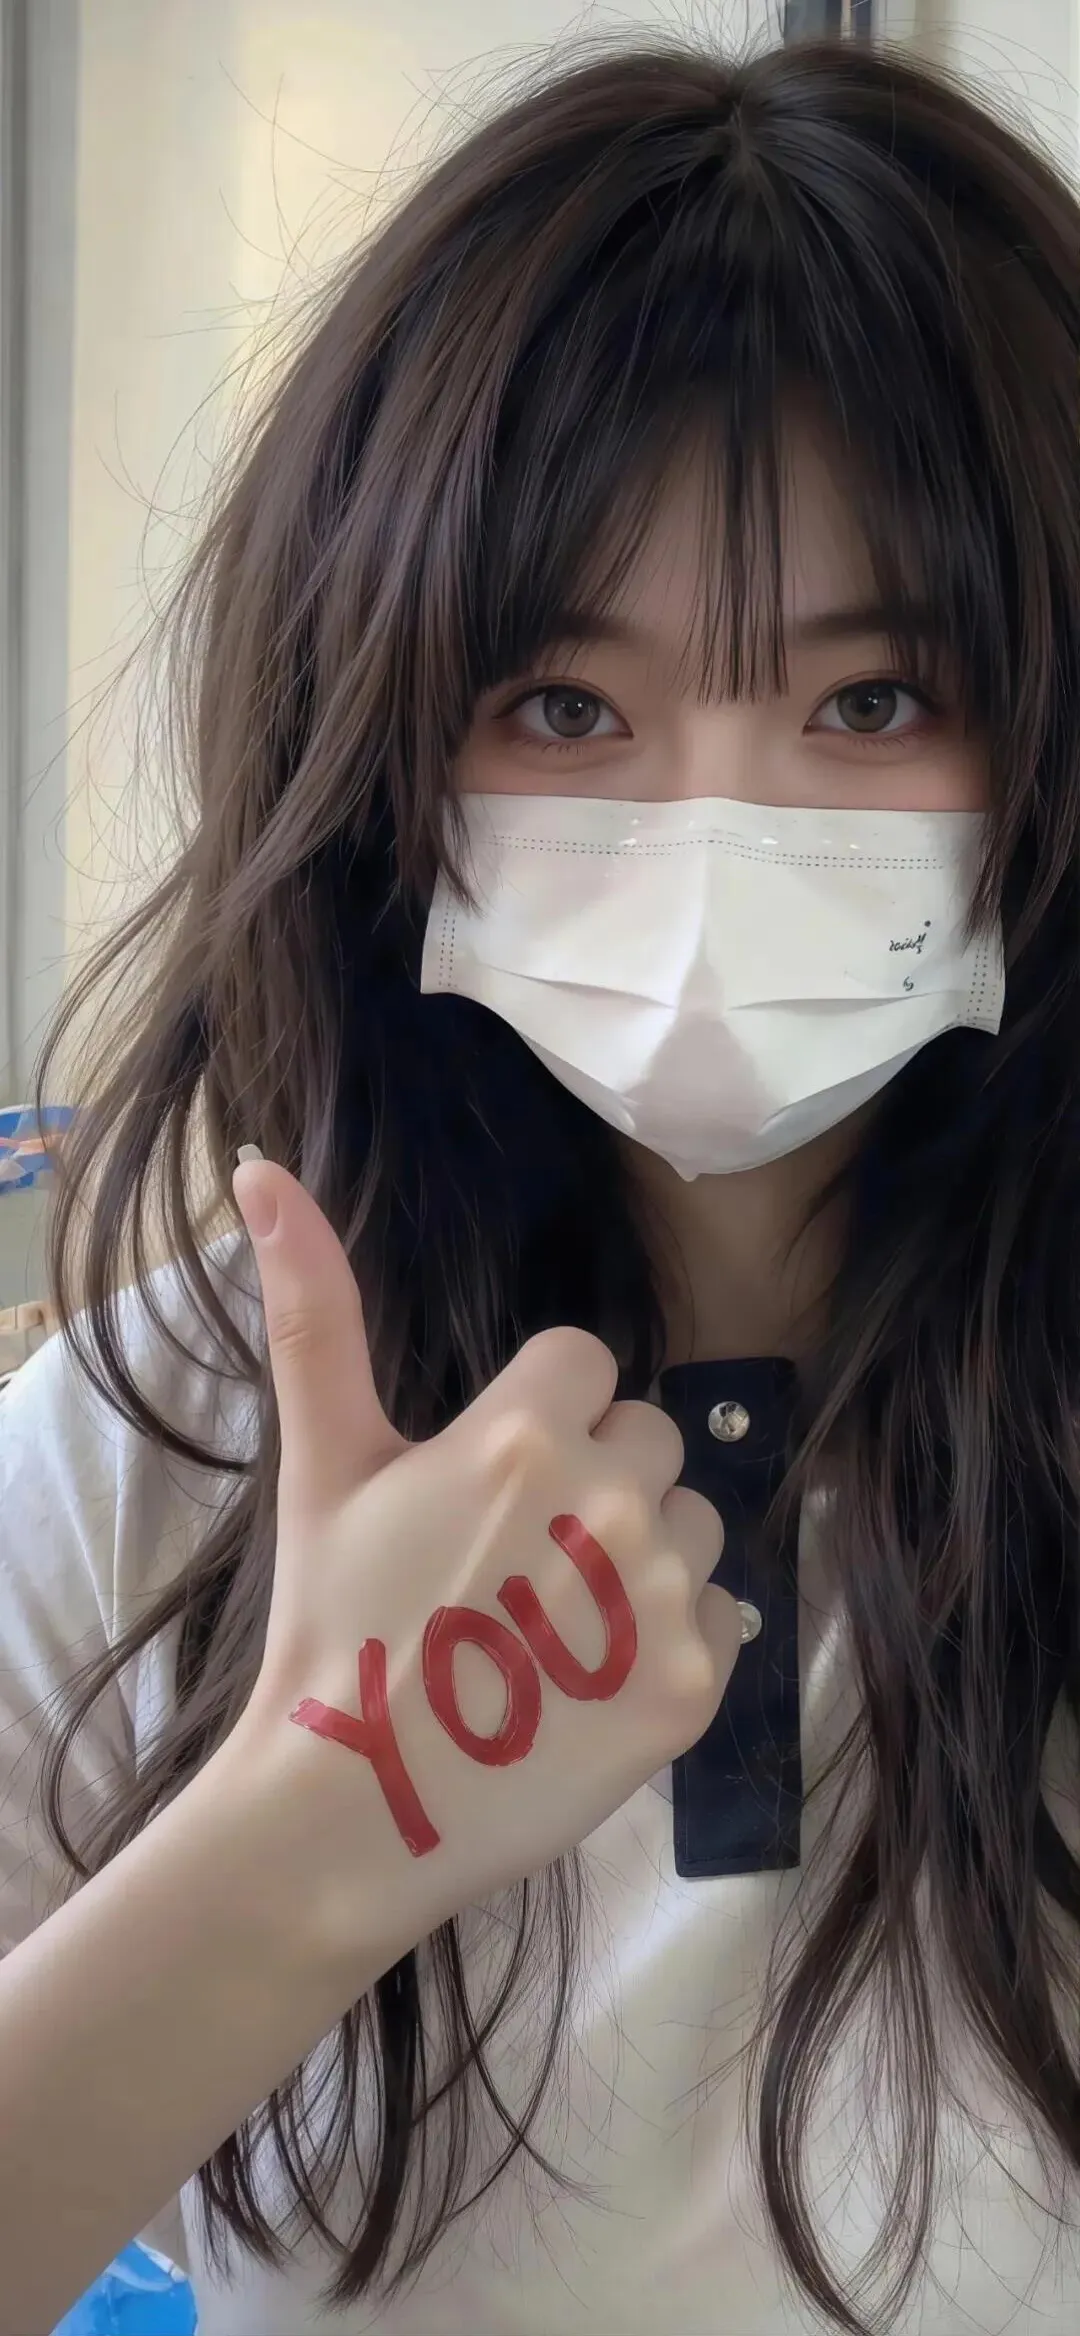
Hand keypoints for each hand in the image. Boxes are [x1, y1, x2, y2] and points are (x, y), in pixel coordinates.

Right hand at [230, 1156, 742, 1939]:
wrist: (351, 1808)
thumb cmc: (331, 1624)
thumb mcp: (321, 1460)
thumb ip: (312, 1307)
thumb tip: (260, 1160)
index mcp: (526, 1432)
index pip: (586, 1363)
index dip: (540, 1418)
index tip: (487, 1486)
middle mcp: (613, 1498)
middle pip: (650, 1437)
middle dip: (599, 1479)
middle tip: (516, 1559)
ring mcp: (662, 1596)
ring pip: (697, 1523)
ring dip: (647, 1556)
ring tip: (557, 1624)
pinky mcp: (694, 1685)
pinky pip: (724, 1617)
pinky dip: (671, 1644)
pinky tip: (592, 1682)